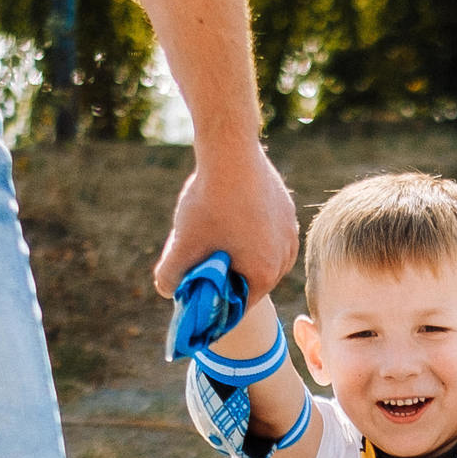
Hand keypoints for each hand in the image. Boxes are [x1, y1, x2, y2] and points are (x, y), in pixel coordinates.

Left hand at [152, 140, 297, 303]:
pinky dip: (251, 232)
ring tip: (215, 235)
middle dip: (228, 276)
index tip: (198, 287)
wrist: (231, 152)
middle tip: (203, 261)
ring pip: (262, 255)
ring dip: (240, 253)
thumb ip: (169, 276)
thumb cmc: (209, 204)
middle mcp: (285, 258)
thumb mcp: (182, 246)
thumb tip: (166, 290)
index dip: (215, 301)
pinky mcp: (287, 210)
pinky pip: (268, 233)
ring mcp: (290, 232)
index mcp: (265, 274)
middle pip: (252, 281)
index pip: (239, 305)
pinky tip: (228, 215)